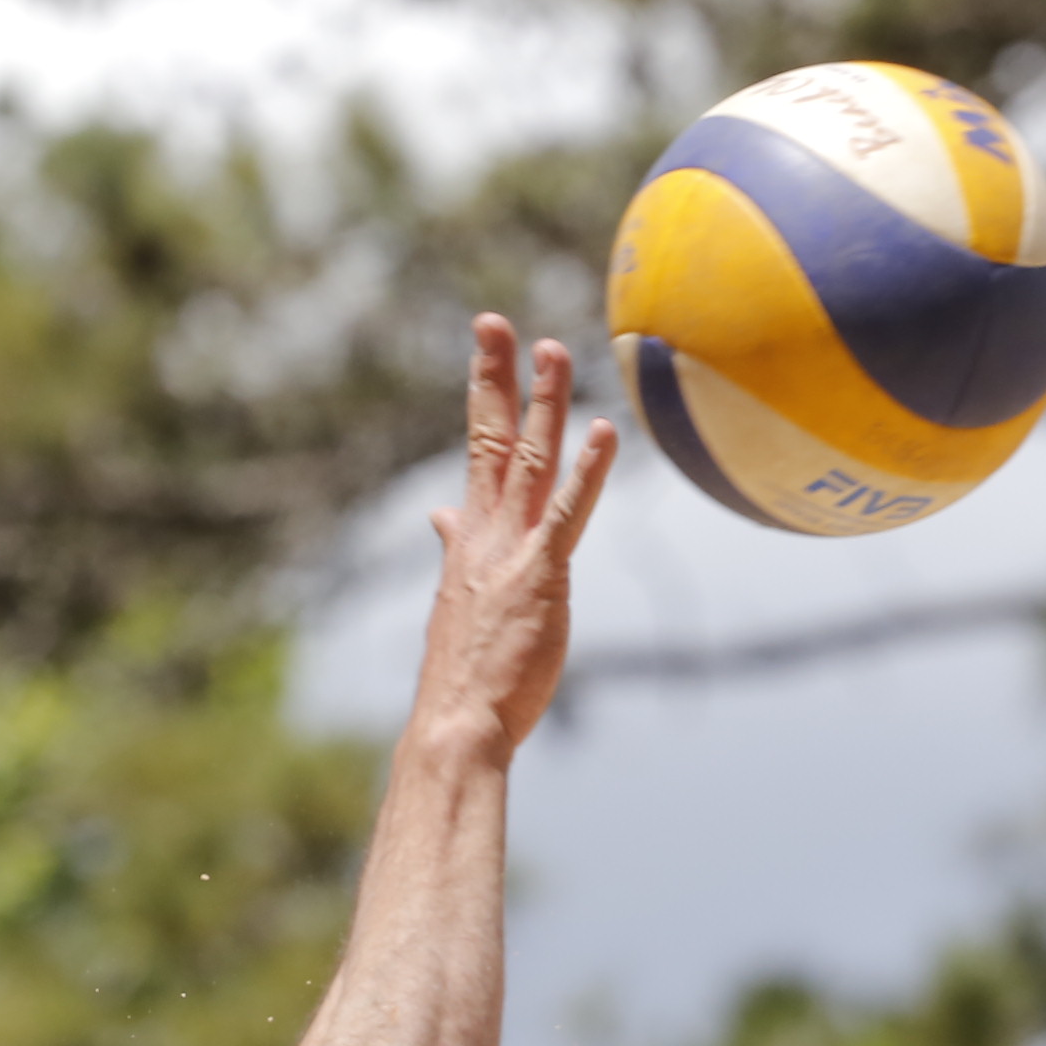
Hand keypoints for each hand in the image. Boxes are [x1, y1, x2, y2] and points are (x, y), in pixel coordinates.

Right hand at [413, 315, 618, 753]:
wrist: (457, 724)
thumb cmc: (465, 673)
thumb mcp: (459, 598)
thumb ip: (456, 548)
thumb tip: (440, 515)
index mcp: (469, 538)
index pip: (477, 448)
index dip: (484, 391)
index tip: (488, 344)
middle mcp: (485, 534)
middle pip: (493, 439)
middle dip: (497, 377)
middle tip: (498, 321)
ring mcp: (512, 553)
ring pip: (531, 463)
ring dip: (543, 404)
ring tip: (555, 350)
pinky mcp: (542, 578)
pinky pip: (568, 514)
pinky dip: (587, 472)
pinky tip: (604, 432)